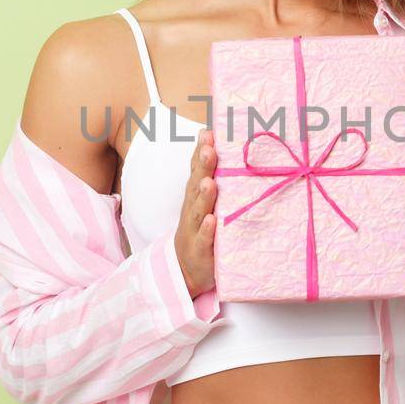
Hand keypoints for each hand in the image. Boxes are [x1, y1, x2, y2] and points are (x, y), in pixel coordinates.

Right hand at [175, 128, 218, 297]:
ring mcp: (195, 229)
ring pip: (199, 210)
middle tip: (209, 149)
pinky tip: (212, 221)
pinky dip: (207, 230)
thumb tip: (217, 146)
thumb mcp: (204, 202)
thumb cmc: (201, 229)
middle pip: (196, 185)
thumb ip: (210, 177)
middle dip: (202, 167)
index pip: (196, 169)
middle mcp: (193, 209)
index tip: (208, 133)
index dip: (200, 151)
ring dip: (204, 196)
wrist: (187, 270)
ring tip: (209, 182)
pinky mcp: (200, 250)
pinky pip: (203, 239)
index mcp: (195, 195)